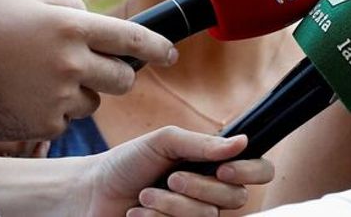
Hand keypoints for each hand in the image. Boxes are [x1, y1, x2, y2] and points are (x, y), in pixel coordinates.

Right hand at [0, 0, 176, 140]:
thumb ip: (72, 5)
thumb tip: (98, 21)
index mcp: (72, 27)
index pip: (134, 39)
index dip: (159, 48)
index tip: (171, 53)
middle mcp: (71, 63)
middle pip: (124, 78)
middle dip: (120, 74)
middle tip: (103, 68)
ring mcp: (58, 97)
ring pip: (94, 101)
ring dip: (81, 92)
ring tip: (45, 79)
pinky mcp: (44, 125)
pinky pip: (66, 120)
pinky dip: (55, 111)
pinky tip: (30, 96)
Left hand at [86, 128, 272, 216]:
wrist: (90, 194)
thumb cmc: (127, 163)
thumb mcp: (164, 142)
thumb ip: (203, 143)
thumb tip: (243, 142)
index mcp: (216, 166)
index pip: (260, 171)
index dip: (251, 172)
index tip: (223, 169)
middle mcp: (213, 194)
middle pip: (236, 198)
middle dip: (200, 187)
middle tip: (171, 178)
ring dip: (171, 205)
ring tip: (144, 196)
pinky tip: (137, 215)